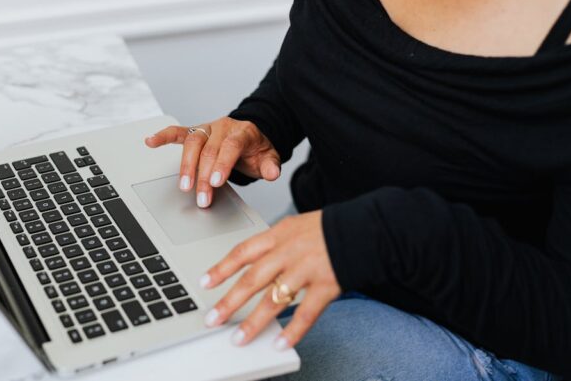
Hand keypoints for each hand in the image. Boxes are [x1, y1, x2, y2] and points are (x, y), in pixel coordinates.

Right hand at [144, 117, 280, 207]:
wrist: (250, 138)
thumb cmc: (256, 151)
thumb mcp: (269, 158)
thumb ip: (270, 166)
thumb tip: (272, 173)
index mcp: (242, 131)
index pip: (230, 146)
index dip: (222, 164)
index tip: (215, 183)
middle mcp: (222, 127)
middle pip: (209, 150)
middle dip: (204, 176)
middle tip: (202, 198)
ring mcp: (207, 129)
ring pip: (192, 143)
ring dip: (186, 166)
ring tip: (184, 186)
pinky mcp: (195, 132)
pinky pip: (177, 132)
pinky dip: (163, 136)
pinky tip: (150, 142)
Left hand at [200, 210, 340, 348]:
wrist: (365, 228)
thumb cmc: (328, 229)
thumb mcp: (295, 227)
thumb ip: (274, 245)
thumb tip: (252, 263)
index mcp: (279, 235)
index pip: (243, 252)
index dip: (222, 268)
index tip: (205, 283)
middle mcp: (289, 252)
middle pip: (252, 279)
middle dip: (229, 302)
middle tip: (213, 319)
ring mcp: (307, 269)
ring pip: (274, 299)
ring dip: (254, 322)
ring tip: (239, 338)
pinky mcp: (326, 285)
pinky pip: (306, 313)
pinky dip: (292, 330)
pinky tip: (280, 343)